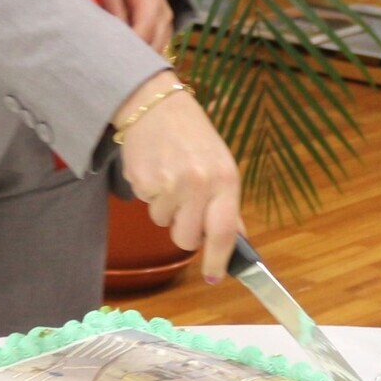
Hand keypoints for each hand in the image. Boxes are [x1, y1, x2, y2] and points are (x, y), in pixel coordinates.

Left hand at [105, 0, 173, 52]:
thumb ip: (113, 7)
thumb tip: (115, 30)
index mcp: (151, 1)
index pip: (143, 31)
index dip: (129, 46)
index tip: (112, 53)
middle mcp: (164, 15)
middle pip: (153, 46)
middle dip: (134, 56)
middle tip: (115, 59)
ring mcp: (168, 25)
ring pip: (157, 51)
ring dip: (141, 56)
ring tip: (122, 57)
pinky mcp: (167, 32)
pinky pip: (158, 49)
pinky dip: (146, 54)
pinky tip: (132, 53)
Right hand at [115, 72, 240, 285]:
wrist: (153, 105)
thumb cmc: (191, 135)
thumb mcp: (220, 164)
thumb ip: (227, 203)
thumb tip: (237, 240)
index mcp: (224, 179)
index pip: (224, 231)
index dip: (219, 259)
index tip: (215, 276)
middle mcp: (198, 183)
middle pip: (187, 239)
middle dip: (184, 231)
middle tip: (184, 208)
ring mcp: (168, 183)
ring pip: (163, 223)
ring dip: (165, 209)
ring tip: (169, 177)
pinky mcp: (142, 181)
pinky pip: (146, 205)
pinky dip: (150, 194)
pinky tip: (155, 170)